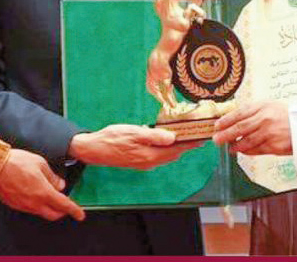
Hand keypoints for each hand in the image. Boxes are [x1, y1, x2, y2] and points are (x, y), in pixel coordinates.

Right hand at [0, 149, 84, 220]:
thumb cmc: (16, 163)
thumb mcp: (40, 163)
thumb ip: (52, 176)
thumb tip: (60, 185)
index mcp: (43, 192)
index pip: (64, 205)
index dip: (74, 211)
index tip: (80, 214)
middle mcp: (34, 203)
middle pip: (54, 214)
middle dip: (62, 212)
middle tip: (66, 205)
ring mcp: (24, 206)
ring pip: (42, 212)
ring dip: (49, 207)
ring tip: (50, 195)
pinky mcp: (15, 205)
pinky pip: (31, 209)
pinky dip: (38, 205)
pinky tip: (37, 194)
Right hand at [68, 124, 201, 169]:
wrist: (94, 149)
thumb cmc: (113, 138)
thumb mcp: (134, 132)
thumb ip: (154, 136)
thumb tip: (173, 138)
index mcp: (150, 155)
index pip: (177, 149)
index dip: (190, 143)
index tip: (202, 138)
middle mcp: (150, 162)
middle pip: (174, 154)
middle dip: (186, 145)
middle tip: (197, 135)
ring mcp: (144, 163)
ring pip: (166, 155)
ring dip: (177, 147)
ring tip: (186, 137)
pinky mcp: (139, 161)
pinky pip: (158, 155)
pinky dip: (166, 149)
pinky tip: (166, 141)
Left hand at [212, 102, 291, 154]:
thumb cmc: (288, 116)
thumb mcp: (271, 106)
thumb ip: (254, 111)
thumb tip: (233, 119)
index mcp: (263, 106)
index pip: (239, 113)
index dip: (226, 120)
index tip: (217, 126)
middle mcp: (265, 119)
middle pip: (240, 128)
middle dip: (225, 134)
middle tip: (216, 139)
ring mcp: (269, 133)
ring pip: (246, 141)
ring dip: (235, 146)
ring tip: (229, 148)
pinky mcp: (274, 146)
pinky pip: (256, 150)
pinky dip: (247, 151)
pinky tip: (241, 152)